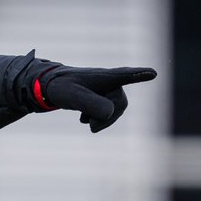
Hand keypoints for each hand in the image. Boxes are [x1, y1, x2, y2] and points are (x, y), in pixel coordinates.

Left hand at [36, 65, 156, 131]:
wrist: (47, 85)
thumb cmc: (59, 87)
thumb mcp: (71, 96)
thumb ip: (90, 104)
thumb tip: (110, 112)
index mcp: (103, 76)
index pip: (124, 75)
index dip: (138, 75)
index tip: (153, 73)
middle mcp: (108, 80)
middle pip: (120, 104)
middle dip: (107, 118)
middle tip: (90, 127)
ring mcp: (106, 88)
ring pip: (114, 110)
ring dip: (101, 119)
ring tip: (84, 121)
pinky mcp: (101, 95)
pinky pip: (108, 112)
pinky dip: (97, 119)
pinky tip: (83, 118)